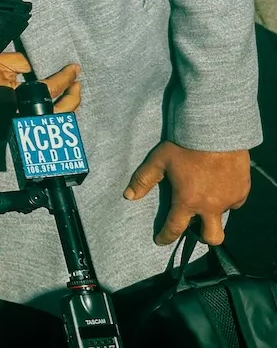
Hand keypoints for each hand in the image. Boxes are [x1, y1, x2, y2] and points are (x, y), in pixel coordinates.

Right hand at [0, 52, 81, 118]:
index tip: (74, 68)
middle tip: (77, 83)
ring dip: (65, 108)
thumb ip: (21, 63)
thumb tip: (38, 67)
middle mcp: (20, 117)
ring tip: (70, 93)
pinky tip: (55, 104)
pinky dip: (52, 114)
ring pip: (52, 121)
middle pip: (60, 113)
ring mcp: (17, 125)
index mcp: (18, 100)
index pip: (51, 89)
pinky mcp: (12, 127)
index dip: (66, 78)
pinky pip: (39, 121)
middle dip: (73, 98)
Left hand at [125, 142, 249, 245]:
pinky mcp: (243, 191)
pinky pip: (235, 202)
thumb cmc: (185, 146)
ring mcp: (229, 200)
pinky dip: (226, 198)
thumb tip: (128, 196)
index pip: (174, 228)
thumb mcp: (159, 161)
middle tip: (195, 228)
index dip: (165, 237)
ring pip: (223, 216)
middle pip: (211, 237)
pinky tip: (220, 186)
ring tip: (206, 198)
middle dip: (203, 238)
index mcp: (187, 201)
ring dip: (214, 213)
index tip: (160, 241)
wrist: (216, 131)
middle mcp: (210, 206)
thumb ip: (143, 180)